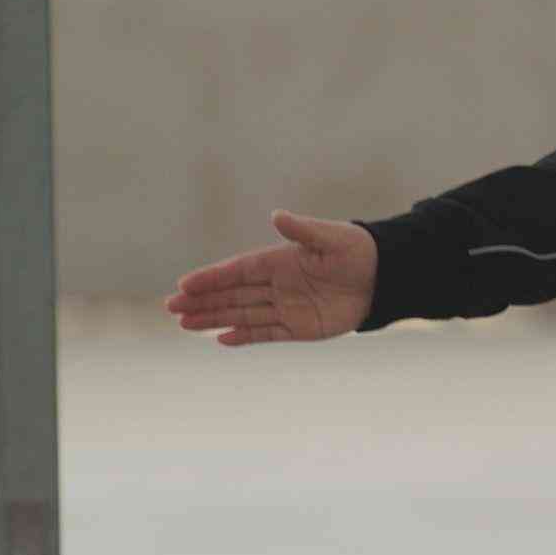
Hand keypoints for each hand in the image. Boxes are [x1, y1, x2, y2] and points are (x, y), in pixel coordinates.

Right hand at [166, 210, 376, 345]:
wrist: (383, 278)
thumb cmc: (356, 251)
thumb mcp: (330, 238)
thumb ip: (301, 230)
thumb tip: (276, 216)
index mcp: (278, 261)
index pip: (237, 271)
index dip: (211, 278)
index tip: (185, 284)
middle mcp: (276, 285)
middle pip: (231, 294)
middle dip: (201, 300)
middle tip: (171, 307)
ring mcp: (286, 307)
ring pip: (241, 314)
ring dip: (213, 318)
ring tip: (184, 323)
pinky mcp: (299, 327)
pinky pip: (266, 333)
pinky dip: (243, 336)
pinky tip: (220, 338)